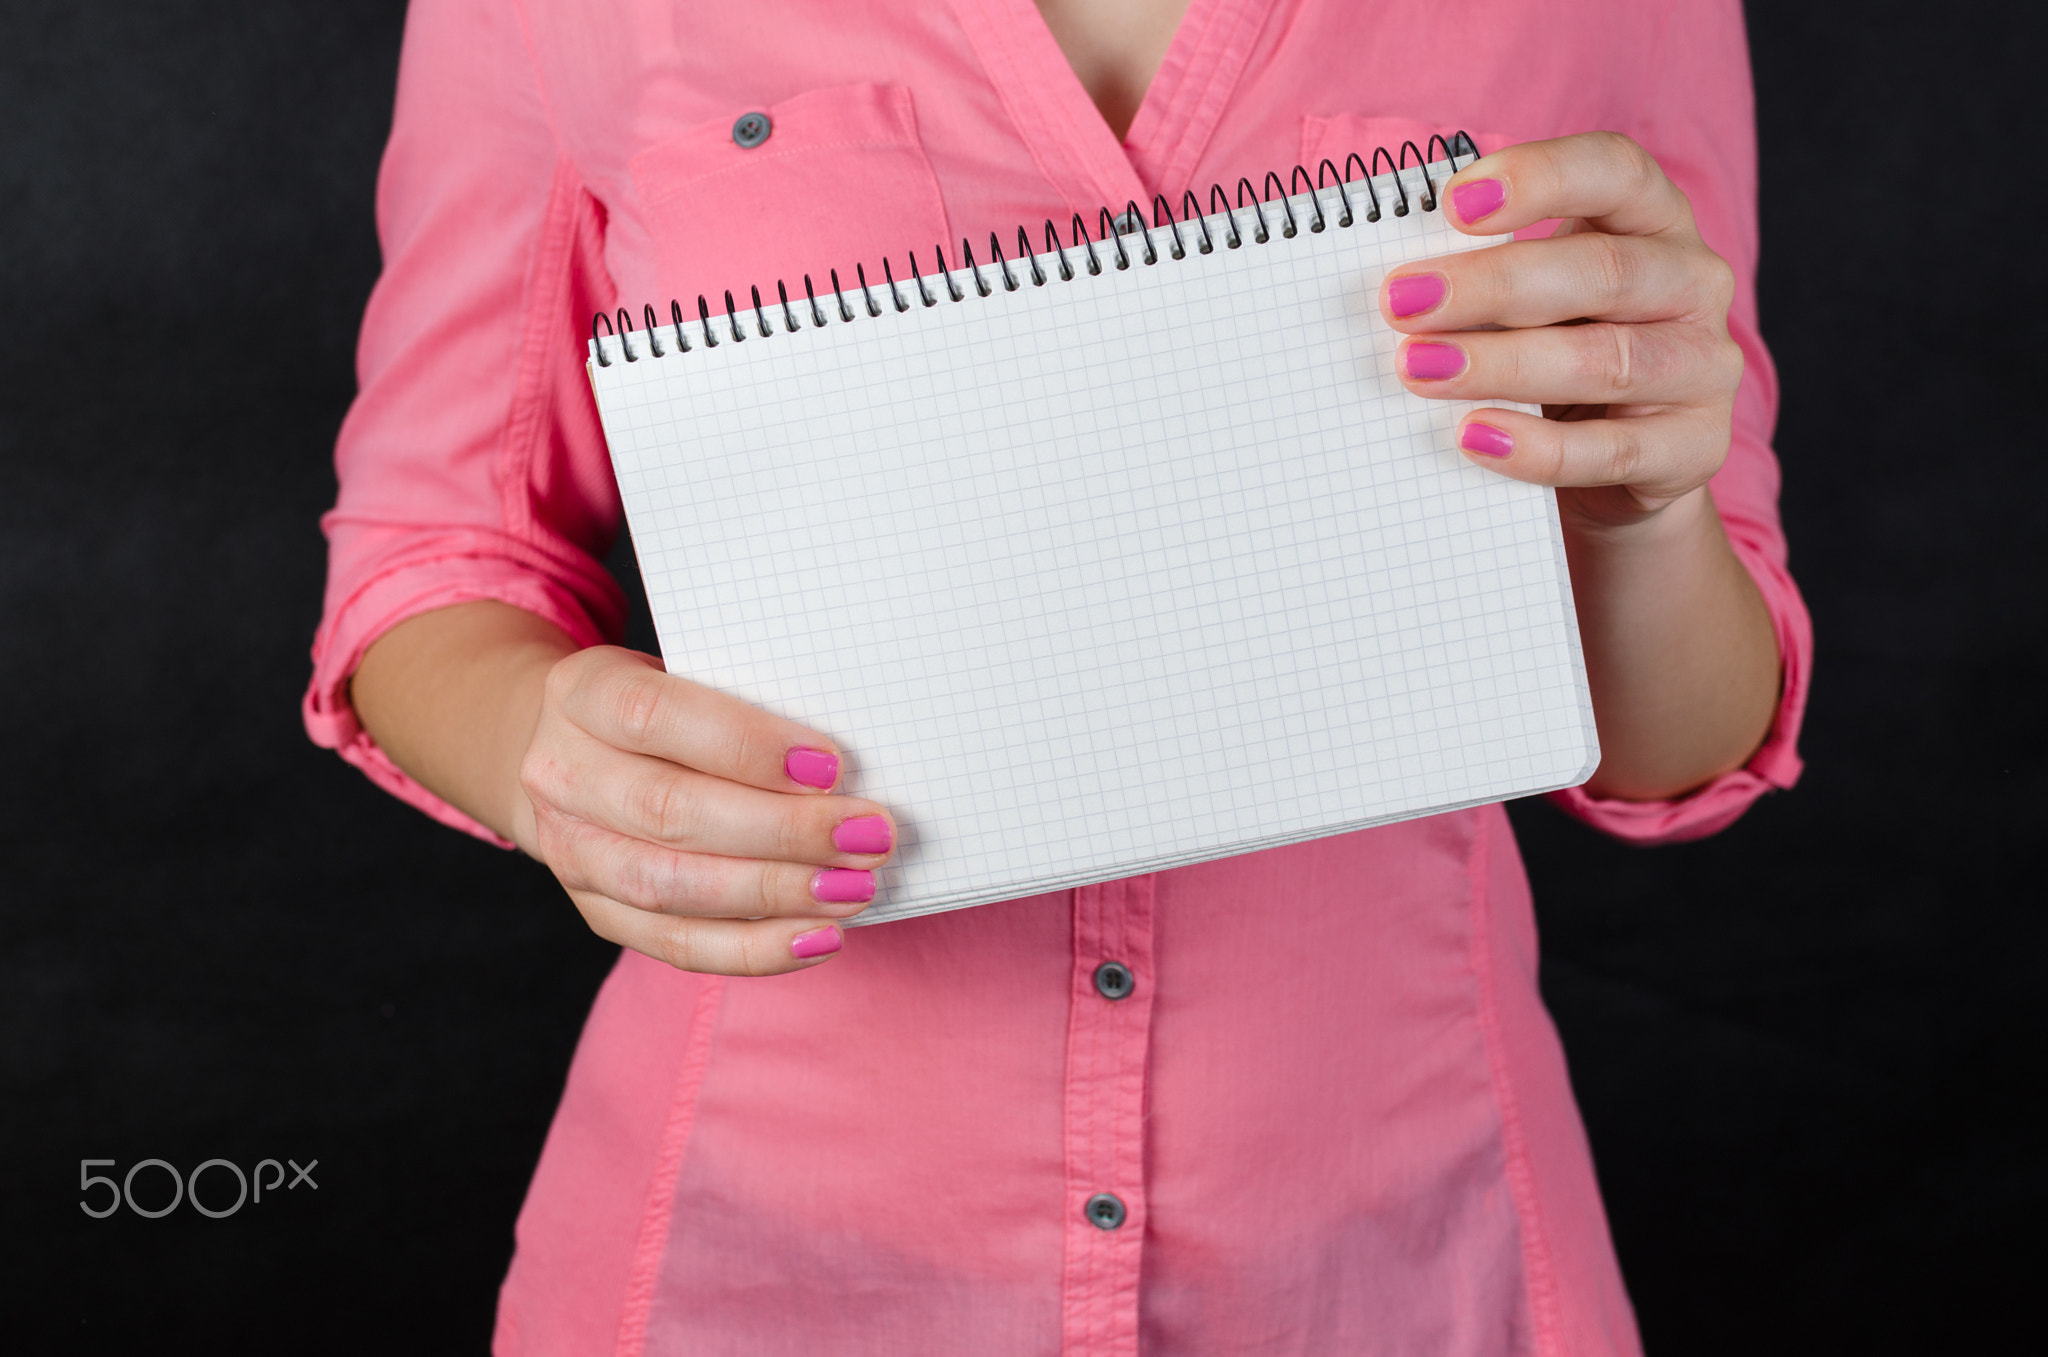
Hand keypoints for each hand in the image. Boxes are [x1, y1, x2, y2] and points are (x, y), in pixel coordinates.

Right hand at [511, 645, 894, 974]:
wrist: (575, 754)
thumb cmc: (665, 710)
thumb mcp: (688, 676)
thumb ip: (748, 706)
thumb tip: (846, 767)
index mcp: (583, 694)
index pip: (655, 716)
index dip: (745, 745)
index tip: (829, 768)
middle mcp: (561, 774)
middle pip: (670, 811)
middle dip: (782, 830)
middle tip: (866, 837)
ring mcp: (571, 852)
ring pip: (672, 886)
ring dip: (775, 893)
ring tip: (852, 889)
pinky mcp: (597, 911)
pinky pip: (676, 944)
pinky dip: (755, 949)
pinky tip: (819, 937)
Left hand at [1380, 131, 1743, 530]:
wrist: (1613, 472)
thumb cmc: (1554, 356)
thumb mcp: (1527, 304)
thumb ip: (1485, 282)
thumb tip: (1401, 286)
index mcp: (1653, 220)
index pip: (1616, 171)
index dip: (1540, 177)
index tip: (1453, 203)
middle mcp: (1694, 282)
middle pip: (1604, 271)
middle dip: (1494, 285)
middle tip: (1403, 302)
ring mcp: (1705, 366)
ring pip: (1608, 361)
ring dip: (1503, 365)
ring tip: (1420, 369)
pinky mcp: (1697, 446)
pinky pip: (1615, 450)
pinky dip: (1539, 449)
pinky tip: (1475, 437)